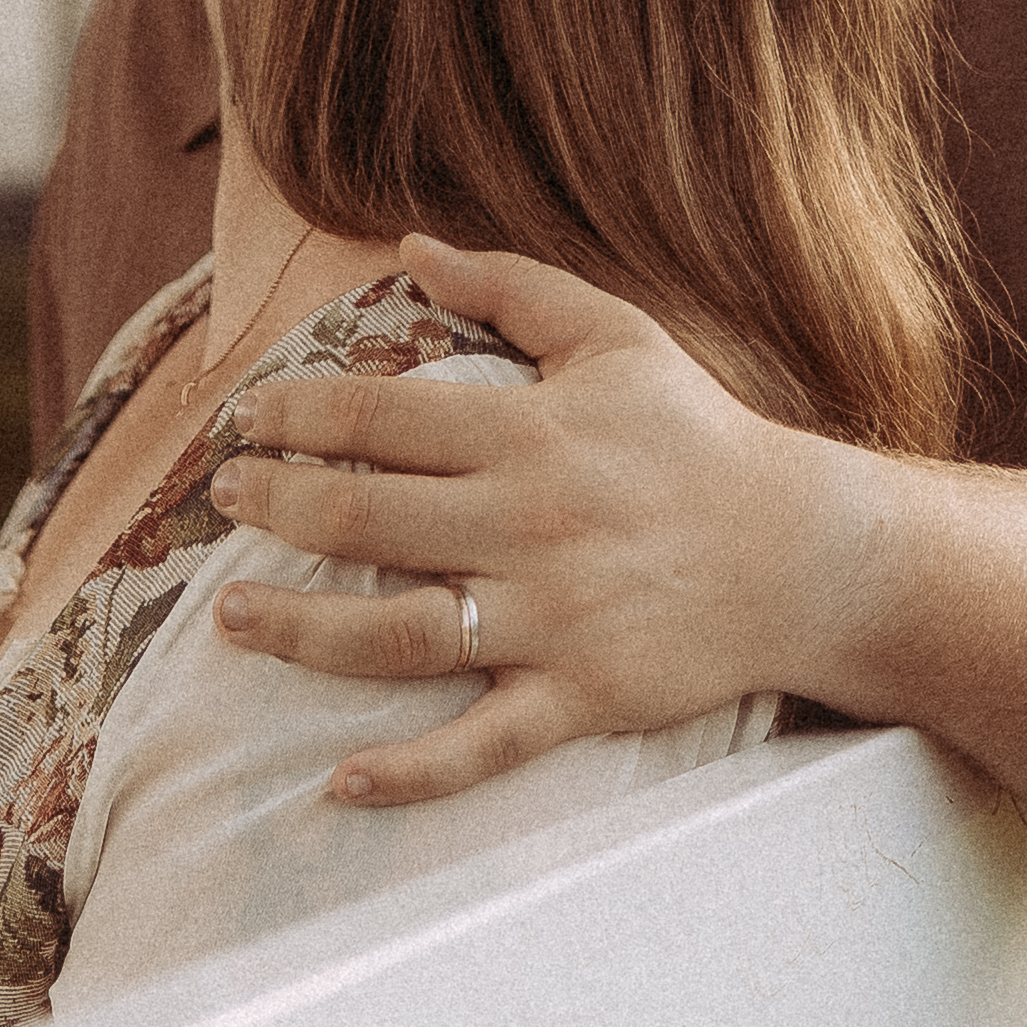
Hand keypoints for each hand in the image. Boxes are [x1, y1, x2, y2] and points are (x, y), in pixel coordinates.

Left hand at [207, 234, 853, 806]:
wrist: (804, 552)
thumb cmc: (697, 437)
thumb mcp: (614, 336)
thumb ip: (508, 286)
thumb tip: (409, 243)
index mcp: (530, 433)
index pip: (380, 419)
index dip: (296, 416)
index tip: (242, 426)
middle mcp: (528, 525)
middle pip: (368, 519)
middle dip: (278, 507)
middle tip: (221, 502)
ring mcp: (551, 619)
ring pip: (398, 634)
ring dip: (302, 632)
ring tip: (233, 618)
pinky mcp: (579, 696)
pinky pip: (482, 746)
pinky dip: (411, 773)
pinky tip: (340, 783)